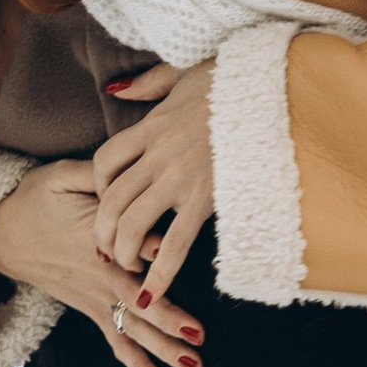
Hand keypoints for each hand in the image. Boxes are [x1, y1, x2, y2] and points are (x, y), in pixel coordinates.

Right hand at [0, 155, 202, 366]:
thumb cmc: (31, 196)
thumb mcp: (62, 175)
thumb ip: (98, 177)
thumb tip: (129, 183)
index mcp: (90, 241)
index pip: (125, 250)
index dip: (148, 252)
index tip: (170, 255)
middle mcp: (95, 276)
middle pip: (134, 301)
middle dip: (167, 321)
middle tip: (198, 336)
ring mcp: (92, 297)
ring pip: (130, 331)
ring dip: (162, 352)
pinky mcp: (88, 308)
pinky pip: (117, 342)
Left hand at [92, 60, 213, 306]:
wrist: (270, 94)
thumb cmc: (232, 82)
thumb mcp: (182, 72)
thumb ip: (147, 83)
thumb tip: (116, 87)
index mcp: (150, 127)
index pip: (104, 161)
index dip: (96, 186)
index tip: (104, 201)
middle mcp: (158, 155)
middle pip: (110, 200)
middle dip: (101, 232)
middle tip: (104, 250)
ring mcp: (180, 179)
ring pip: (131, 224)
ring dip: (122, 252)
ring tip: (126, 268)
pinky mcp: (205, 200)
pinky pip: (174, 244)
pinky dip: (159, 274)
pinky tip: (149, 294)